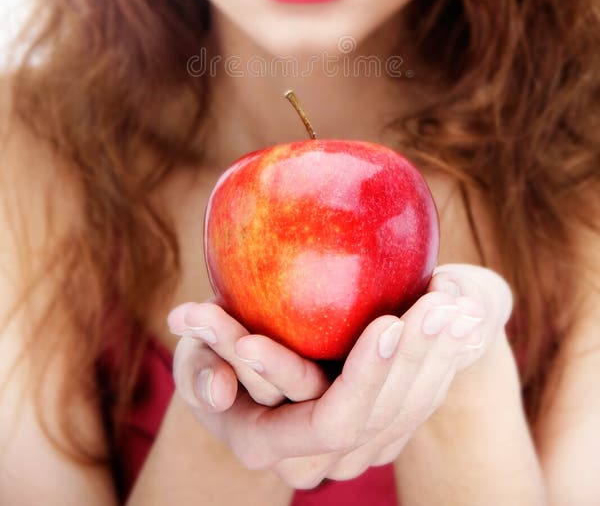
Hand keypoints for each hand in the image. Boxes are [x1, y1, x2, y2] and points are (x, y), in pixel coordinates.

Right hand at [166, 265, 512, 488]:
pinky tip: (464, 319)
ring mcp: (353, 448)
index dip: (365, 376)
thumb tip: (217, 389)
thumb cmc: (208, 355)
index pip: (332, 420)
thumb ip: (200, 366)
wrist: (240, 382)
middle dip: (416, 357)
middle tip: (440, 302)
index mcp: (270, 443)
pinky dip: (444, 359)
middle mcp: (318, 458)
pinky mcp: (379, 428)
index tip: (389, 322)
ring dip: (440, 355)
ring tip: (460, 304)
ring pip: (411, 409)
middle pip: (383, 415)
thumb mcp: (194, 356)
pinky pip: (421, 399)